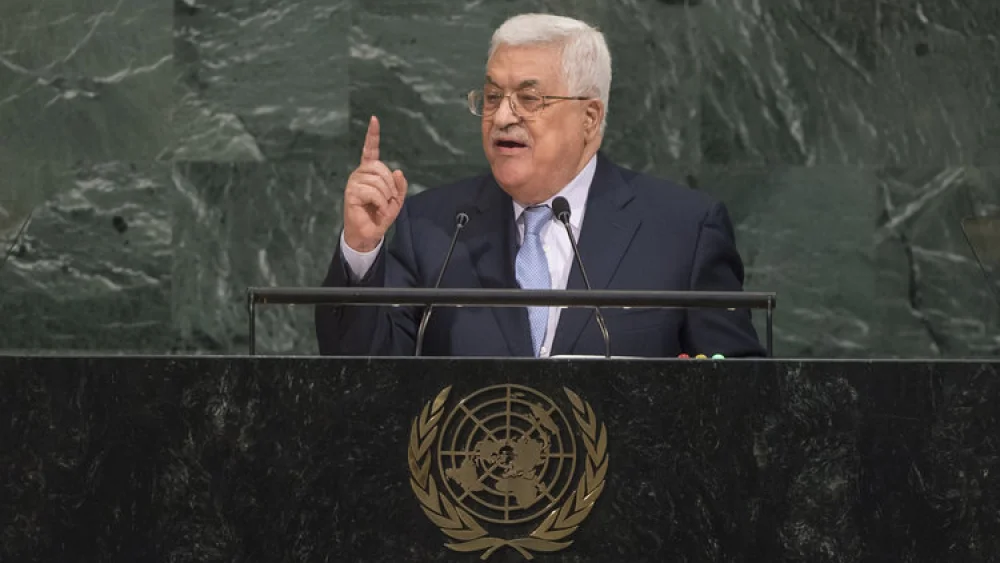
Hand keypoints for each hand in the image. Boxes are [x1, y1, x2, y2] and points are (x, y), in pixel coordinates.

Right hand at [342, 116, 407, 251]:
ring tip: (382, 207)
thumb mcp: (396, 201)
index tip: (374, 119)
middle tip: (389, 200)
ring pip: (378, 181)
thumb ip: (400, 186)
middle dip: (391, 185)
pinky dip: (381, 203)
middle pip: (381, 168)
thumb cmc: (380, 215)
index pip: (370, 150)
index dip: (372, 135)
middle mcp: (360, 173)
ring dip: (386, 197)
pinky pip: (373, 192)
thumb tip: (399, 171)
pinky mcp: (351, 192)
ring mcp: (354, 181)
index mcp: (370, 171)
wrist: (369, 233)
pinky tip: (377, 209)